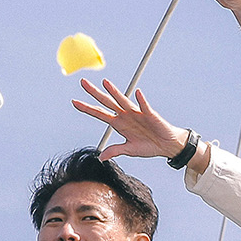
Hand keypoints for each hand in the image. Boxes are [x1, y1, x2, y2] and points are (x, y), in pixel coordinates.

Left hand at [74, 78, 203, 167]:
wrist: (167, 145)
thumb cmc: (149, 146)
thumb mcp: (130, 150)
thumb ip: (115, 150)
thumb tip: (100, 158)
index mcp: (118, 123)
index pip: (99, 113)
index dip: (87, 108)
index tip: (74, 102)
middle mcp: (125, 115)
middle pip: (107, 102)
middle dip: (94, 93)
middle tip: (83, 82)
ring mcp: (137, 113)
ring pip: (122, 100)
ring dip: (114, 91)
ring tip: (105, 82)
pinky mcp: (150, 114)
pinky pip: (144, 106)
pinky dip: (141, 100)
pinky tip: (137, 93)